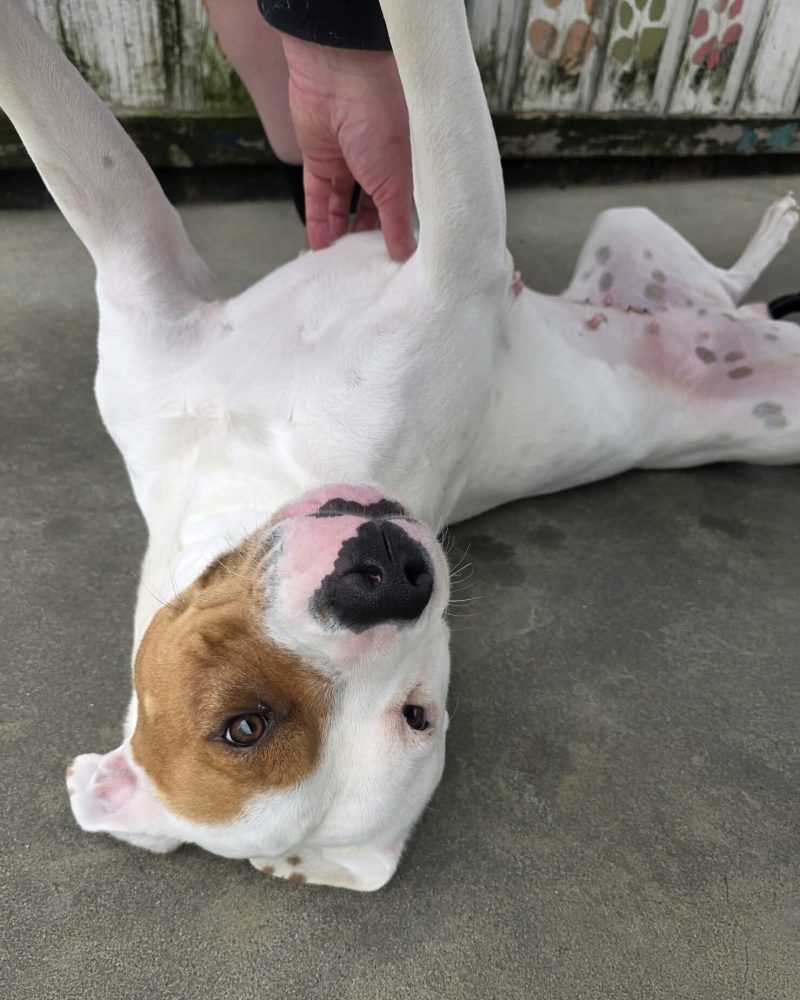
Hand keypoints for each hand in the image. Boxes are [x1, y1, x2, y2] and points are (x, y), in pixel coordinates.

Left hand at [280, 35, 415, 261]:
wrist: (339, 75)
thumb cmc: (381, 120)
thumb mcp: (396, 180)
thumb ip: (398, 221)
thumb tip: (404, 254)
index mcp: (406, 165)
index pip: (404, 208)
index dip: (400, 233)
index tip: (396, 264)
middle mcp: (378, 164)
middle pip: (373, 209)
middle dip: (369, 237)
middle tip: (367, 269)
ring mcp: (347, 160)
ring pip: (344, 205)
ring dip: (342, 233)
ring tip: (341, 265)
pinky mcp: (318, 158)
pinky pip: (318, 196)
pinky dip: (317, 221)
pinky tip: (319, 247)